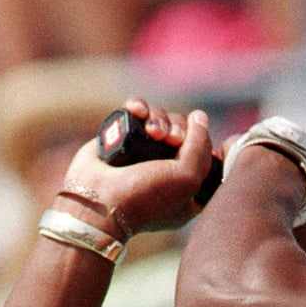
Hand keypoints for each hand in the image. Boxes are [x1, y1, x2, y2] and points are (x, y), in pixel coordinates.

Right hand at [59, 97, 215, 239]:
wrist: (99, 200)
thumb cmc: (146, 196)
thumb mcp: (188, 178)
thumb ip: (202, 147)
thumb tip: (200, 117)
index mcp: (186, 185)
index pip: (206, 153)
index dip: (204, 143)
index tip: (197, 147)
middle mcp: (165, 167)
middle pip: (184, 131)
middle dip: (179, 129)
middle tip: (169, 139)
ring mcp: (143, 151)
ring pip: (161, 119)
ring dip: (159, 118)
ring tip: (151, 131)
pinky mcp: (121, 137)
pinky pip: (137, 111)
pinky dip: (138, 107)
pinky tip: (136, 111)